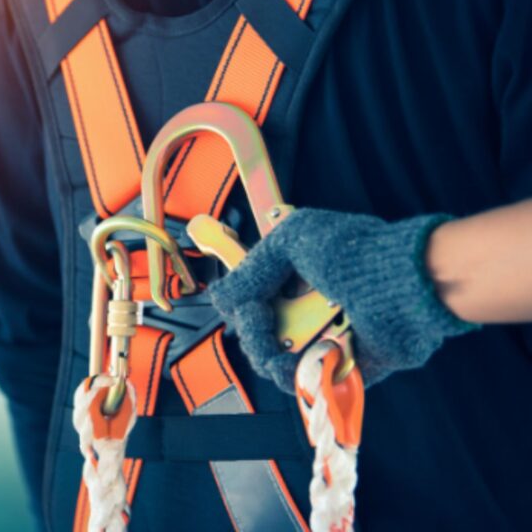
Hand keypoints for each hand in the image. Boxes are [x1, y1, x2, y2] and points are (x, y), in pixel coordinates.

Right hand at [207, 208, 477, 392]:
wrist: (405, 286)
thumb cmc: (355, 253)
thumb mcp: (291, 241)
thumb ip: (250, 270)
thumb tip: (218, 297)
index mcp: (295, 276)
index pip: (251, 300)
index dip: (243, 308)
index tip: (248, 309)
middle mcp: (310, 306)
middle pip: (260, 335)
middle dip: (254, 337)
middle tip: (263, 330)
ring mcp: (327, 337)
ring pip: (279, 364)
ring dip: (271, 361)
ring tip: (281, 358)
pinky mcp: (346, 366)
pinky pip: (311, 383)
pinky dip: (301, 379)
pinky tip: (302, 368)